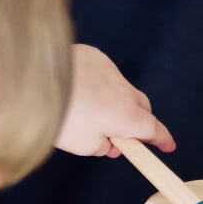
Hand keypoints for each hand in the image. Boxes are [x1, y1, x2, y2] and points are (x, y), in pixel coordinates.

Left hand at [56, 44, 175, 157]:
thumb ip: (103, 147)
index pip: (152, 129)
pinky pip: (103, 74)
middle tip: (122, 135)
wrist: (35, 83)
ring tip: (91, 114)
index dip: (161, 139)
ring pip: (121, 90)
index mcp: (127, 116)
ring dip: (115, 102)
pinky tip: (80, 92)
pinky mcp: (94, 56)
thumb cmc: (60, 119)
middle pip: (141, 108)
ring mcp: (110, 70)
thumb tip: (110, 143)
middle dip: (137, 122)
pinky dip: (98, 85)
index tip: (168, 145)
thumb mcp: (84, 146)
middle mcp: (124, 90)